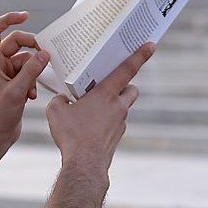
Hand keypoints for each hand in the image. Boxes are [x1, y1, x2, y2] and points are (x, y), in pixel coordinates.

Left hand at [0, 12, 50, 148]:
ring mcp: (2, 73)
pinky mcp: (11, 83)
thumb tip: (45, 53)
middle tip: (45, 56)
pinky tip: (31, 96)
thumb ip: (32, 70)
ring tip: (31, 89)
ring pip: (24, 59)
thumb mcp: (17, 90)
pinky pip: (26, 72)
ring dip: (33, 71)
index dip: (8, 19)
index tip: (26, 16)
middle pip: (14, 42)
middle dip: (31, 49)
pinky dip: (32, 81)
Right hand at [47, 43, 154, 172]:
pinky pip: (114, 122)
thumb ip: (60, 99)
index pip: (127, 70)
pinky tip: (89, 126)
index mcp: (106, 94)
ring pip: (123, 106)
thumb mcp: (56, 110)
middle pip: (131, 89)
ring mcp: (120, 122)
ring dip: (114, 104)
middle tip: (106, 85)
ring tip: (93, 108)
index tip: (151, 44)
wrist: (85, 164)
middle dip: (124, 85)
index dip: (139, 55)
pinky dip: (106, 120)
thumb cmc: (71, 134)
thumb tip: (63, 99)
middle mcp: (118, 106)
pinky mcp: (117, 136)